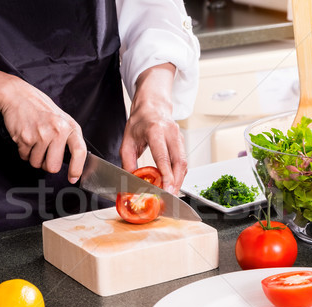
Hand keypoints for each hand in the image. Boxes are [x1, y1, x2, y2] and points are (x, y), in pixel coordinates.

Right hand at [0, 77, 86, 182]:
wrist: (18, 96)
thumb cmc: (41, 109)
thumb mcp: (63, 119)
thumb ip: (69, 138)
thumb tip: (75, 161)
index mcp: (69, 127)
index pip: (79, 151)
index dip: (77, 168)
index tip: (73, 177)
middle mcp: (57, 131)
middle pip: (53, 167)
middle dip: (47, 164)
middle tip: (45, 153)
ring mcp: (41, 135)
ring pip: (37, 164)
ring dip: (34, 157)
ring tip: (35, 141)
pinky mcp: (25, 138)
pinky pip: (25, 157)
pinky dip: (24, 152)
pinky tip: (26, 138)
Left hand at [120, 64, 186, 194]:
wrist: (153, 105)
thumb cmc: (140, 121)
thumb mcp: (127, 140)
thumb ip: (128, 161)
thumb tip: (131, 179)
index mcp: (156, 130)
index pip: (163, 156)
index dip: (166, 174)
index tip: (167, 188)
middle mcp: (171, 133)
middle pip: (179, 162)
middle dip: (176, 182)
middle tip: (170, 196)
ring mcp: (179, 137)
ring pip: (184, 163)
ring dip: (179, 180)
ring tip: (171, 193)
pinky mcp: (182, 142)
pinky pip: (183, 161)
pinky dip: (179, 174)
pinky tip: (173, 183)